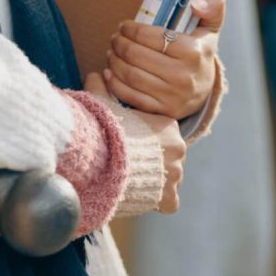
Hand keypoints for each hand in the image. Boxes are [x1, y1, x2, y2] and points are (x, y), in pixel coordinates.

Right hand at [85, 72, 184, 212]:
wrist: (105, 161)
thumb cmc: (105, 130)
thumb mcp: (104, 104)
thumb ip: (102, 88)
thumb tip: (97, 73)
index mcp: (168, 125)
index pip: (162, 133)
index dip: (145, 138)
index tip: (129, 141)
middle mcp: (179, 149)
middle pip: (168, 155)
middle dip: (153, 159)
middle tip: (129, 162)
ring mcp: (176, 175)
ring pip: (169, 178)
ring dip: (155, 180)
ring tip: (132, 179)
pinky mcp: (170, 198)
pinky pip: (169, 201)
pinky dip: (158, 201)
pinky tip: (142, 196)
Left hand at [104, 0, 224, 118]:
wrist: (204, 93)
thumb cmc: (199, 55)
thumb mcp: (209, 30)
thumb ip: (213, 8)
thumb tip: (197, 3)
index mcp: (193, 52)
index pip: (150, 36)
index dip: (131, 29)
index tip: (124, 26)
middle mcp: (183, 76)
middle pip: (136, 55)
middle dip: (119, 43)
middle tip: (115, 38)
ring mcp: (172, 96)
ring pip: (130, 74)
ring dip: (114, 61)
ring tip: (111, 52)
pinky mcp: (161, 111)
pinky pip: (129, 96)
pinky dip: (114, 83)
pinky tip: (110, 72)